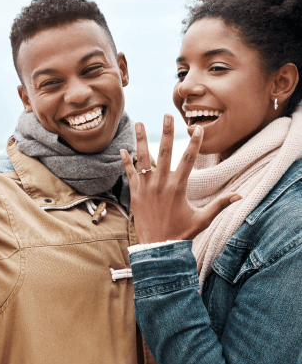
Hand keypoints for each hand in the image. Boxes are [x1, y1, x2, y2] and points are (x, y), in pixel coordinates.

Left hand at [120, 114, 240, 243]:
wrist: (158, 249)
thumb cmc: (182, 233)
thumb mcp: (203, 219)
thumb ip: (220, 205)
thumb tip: (241, 196)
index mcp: (178, 187)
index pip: (188, 159)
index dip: (194, 142)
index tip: (197, 128)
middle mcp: (161, 183)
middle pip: (164, 151)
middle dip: (166, 131)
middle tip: (166, 115)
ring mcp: (146, 187)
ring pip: (142, 158)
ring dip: (140, 139)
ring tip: (138, 122)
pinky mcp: (135, 194)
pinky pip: (129, 174)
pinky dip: (125, 161)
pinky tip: (122, 149)